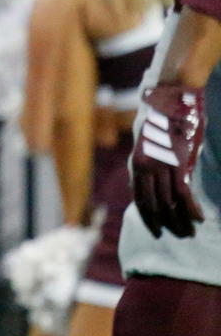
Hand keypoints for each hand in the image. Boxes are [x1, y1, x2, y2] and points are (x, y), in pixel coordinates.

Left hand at [132, 83, 206, 237]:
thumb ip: (143, 167)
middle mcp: (146, 167)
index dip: (149, 219)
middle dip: (166, 224)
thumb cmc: (161, 122)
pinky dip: (191, 208)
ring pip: (170, 202)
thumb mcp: (146, 145)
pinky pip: (184, 193)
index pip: (140, 200)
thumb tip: (138, 187)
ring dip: (181, 220)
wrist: (172, 99)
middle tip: (179, 236)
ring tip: (189, 232)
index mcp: (136, 164)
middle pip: (155, 205)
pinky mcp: (178, 162)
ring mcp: (162, 165)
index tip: (157, 231)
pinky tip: (199, 218)